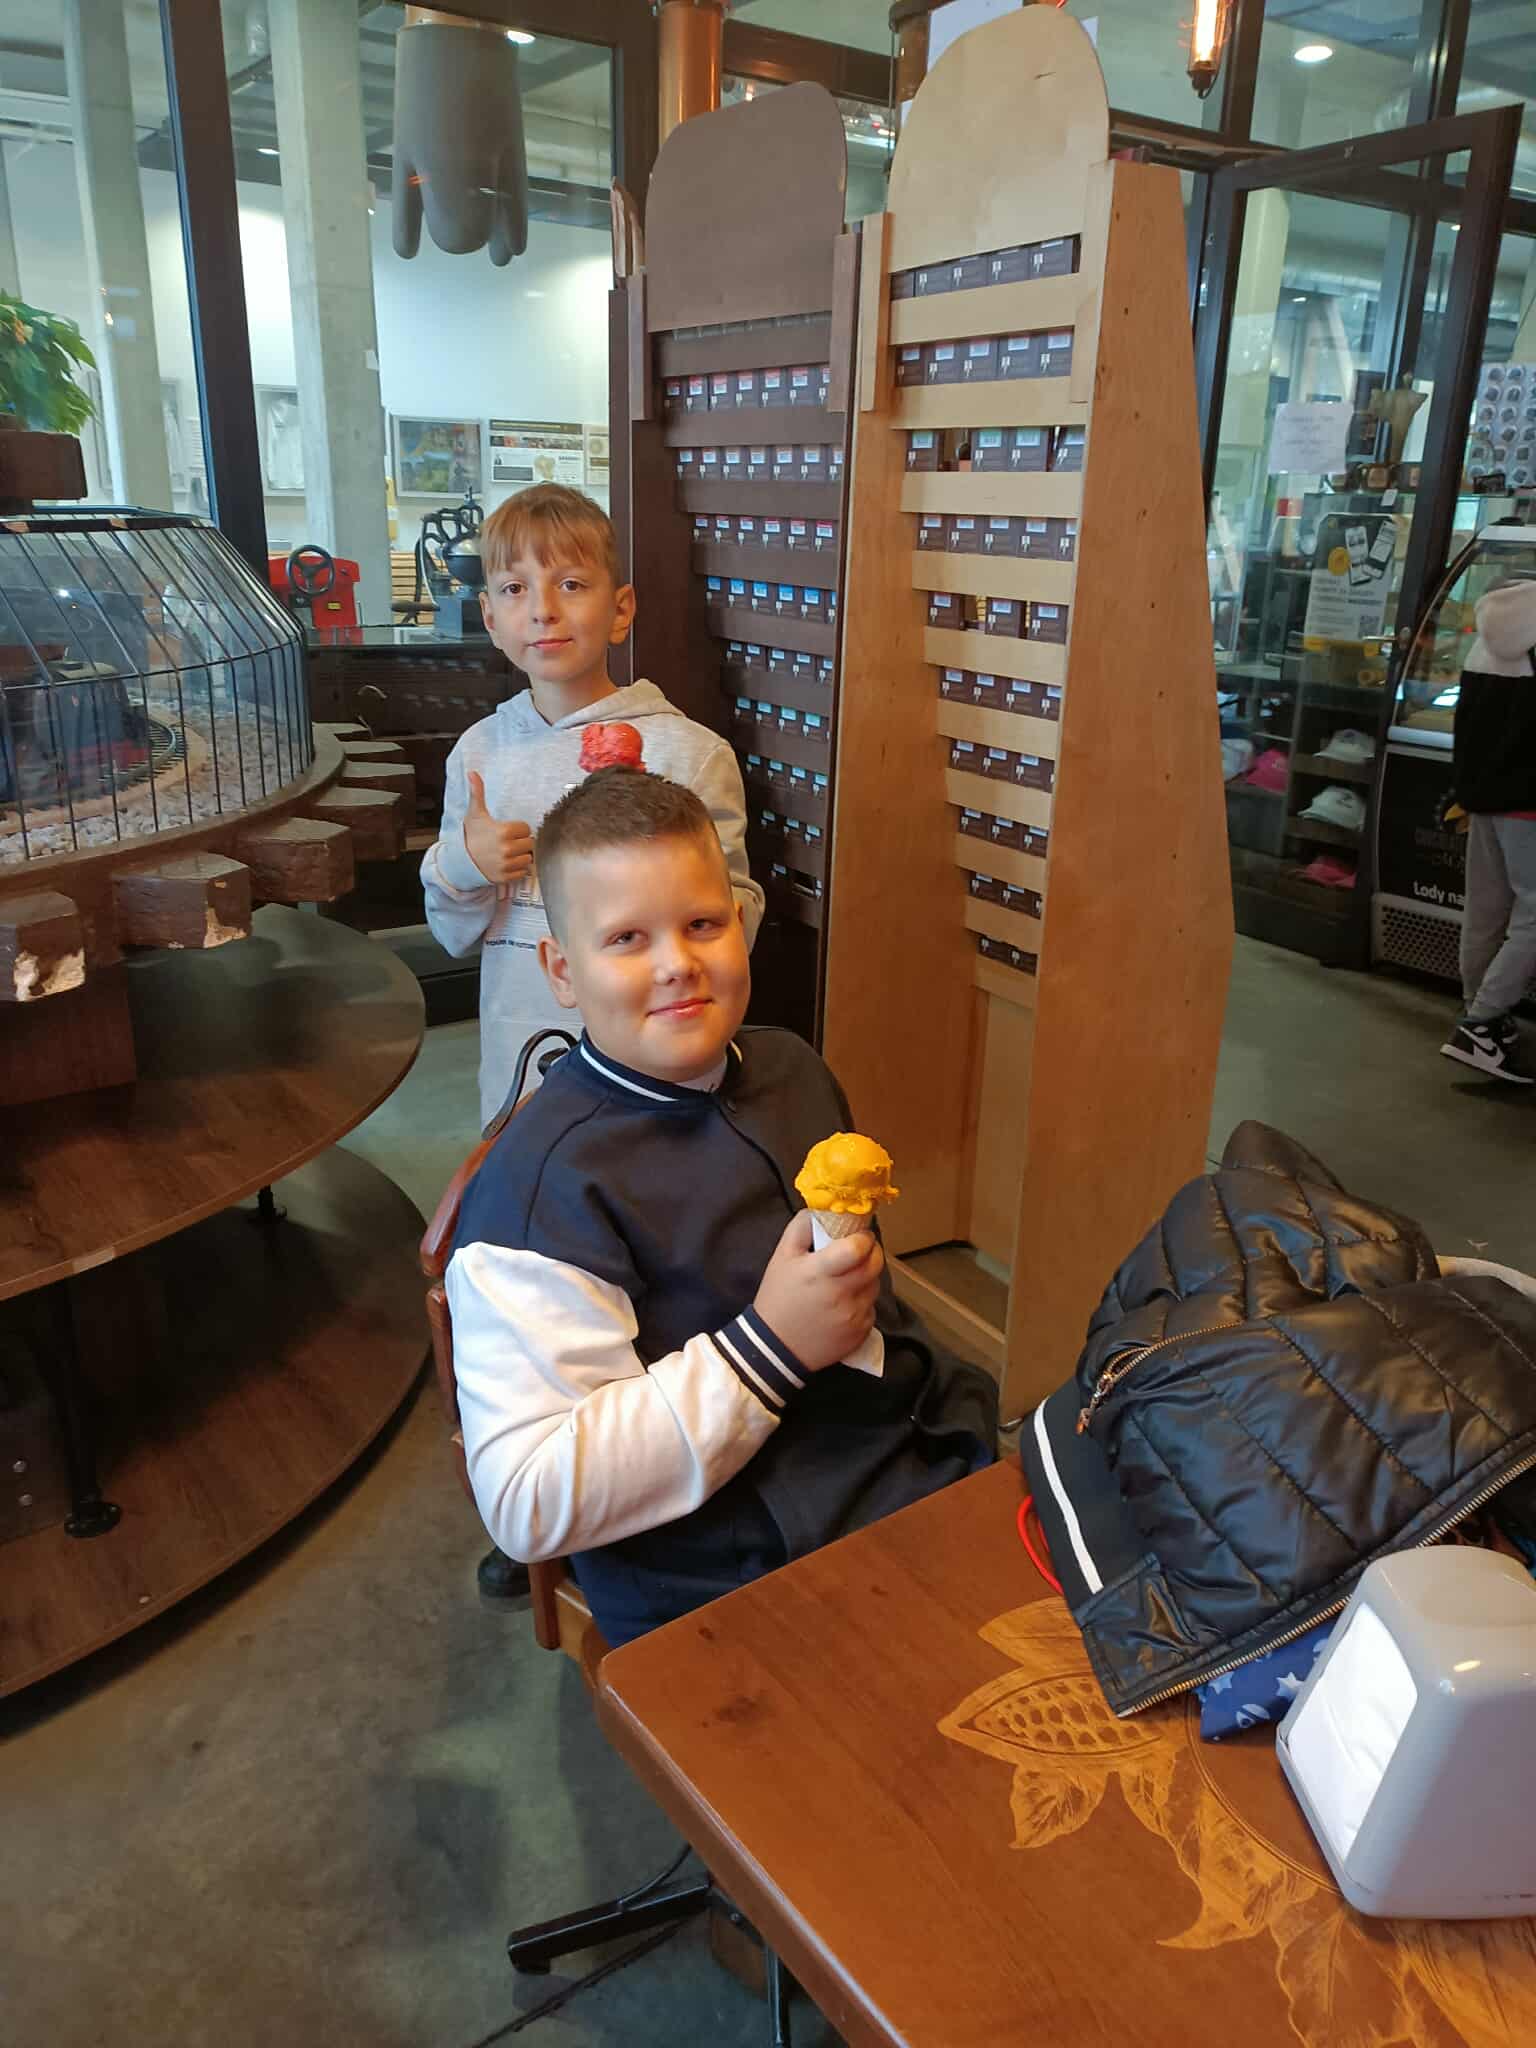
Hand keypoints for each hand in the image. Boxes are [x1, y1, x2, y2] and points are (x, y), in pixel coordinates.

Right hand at [463, 770, 533, 887]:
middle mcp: (507, 849)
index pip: (526, 828)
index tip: (507, 831)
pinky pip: (523, 872)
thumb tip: (472, 772)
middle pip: (529, 843)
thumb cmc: (470, 836)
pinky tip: (506, 863)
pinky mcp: (506, 877)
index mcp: (504, 831)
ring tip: (507, 853)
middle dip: (520, 842)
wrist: (460, 861)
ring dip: (520, 856)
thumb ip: (477, 792)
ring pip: (528, 858)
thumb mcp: (475, 813)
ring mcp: (507, 865)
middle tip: (507, 842)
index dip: (517, 829)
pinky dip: (517, 869)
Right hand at [753, 1209, 883, 1374]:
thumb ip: (802, 1227)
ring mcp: (853, 1315)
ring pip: (875, 1285)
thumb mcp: (781, 1256)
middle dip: (872, 1253)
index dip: (863, 1238)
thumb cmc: (778, 1297)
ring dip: (866, 1277)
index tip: (857, 1236)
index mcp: (820, 1272)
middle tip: (860, 1252)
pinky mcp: (860, 1332)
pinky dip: (863, 1302)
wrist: (776, 1347)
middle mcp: (841, 1294)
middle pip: (874, 1264)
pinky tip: (845, 1303)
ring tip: (847, 1279)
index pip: (858, 1248)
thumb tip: (823, 1210)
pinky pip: (871, 1308)